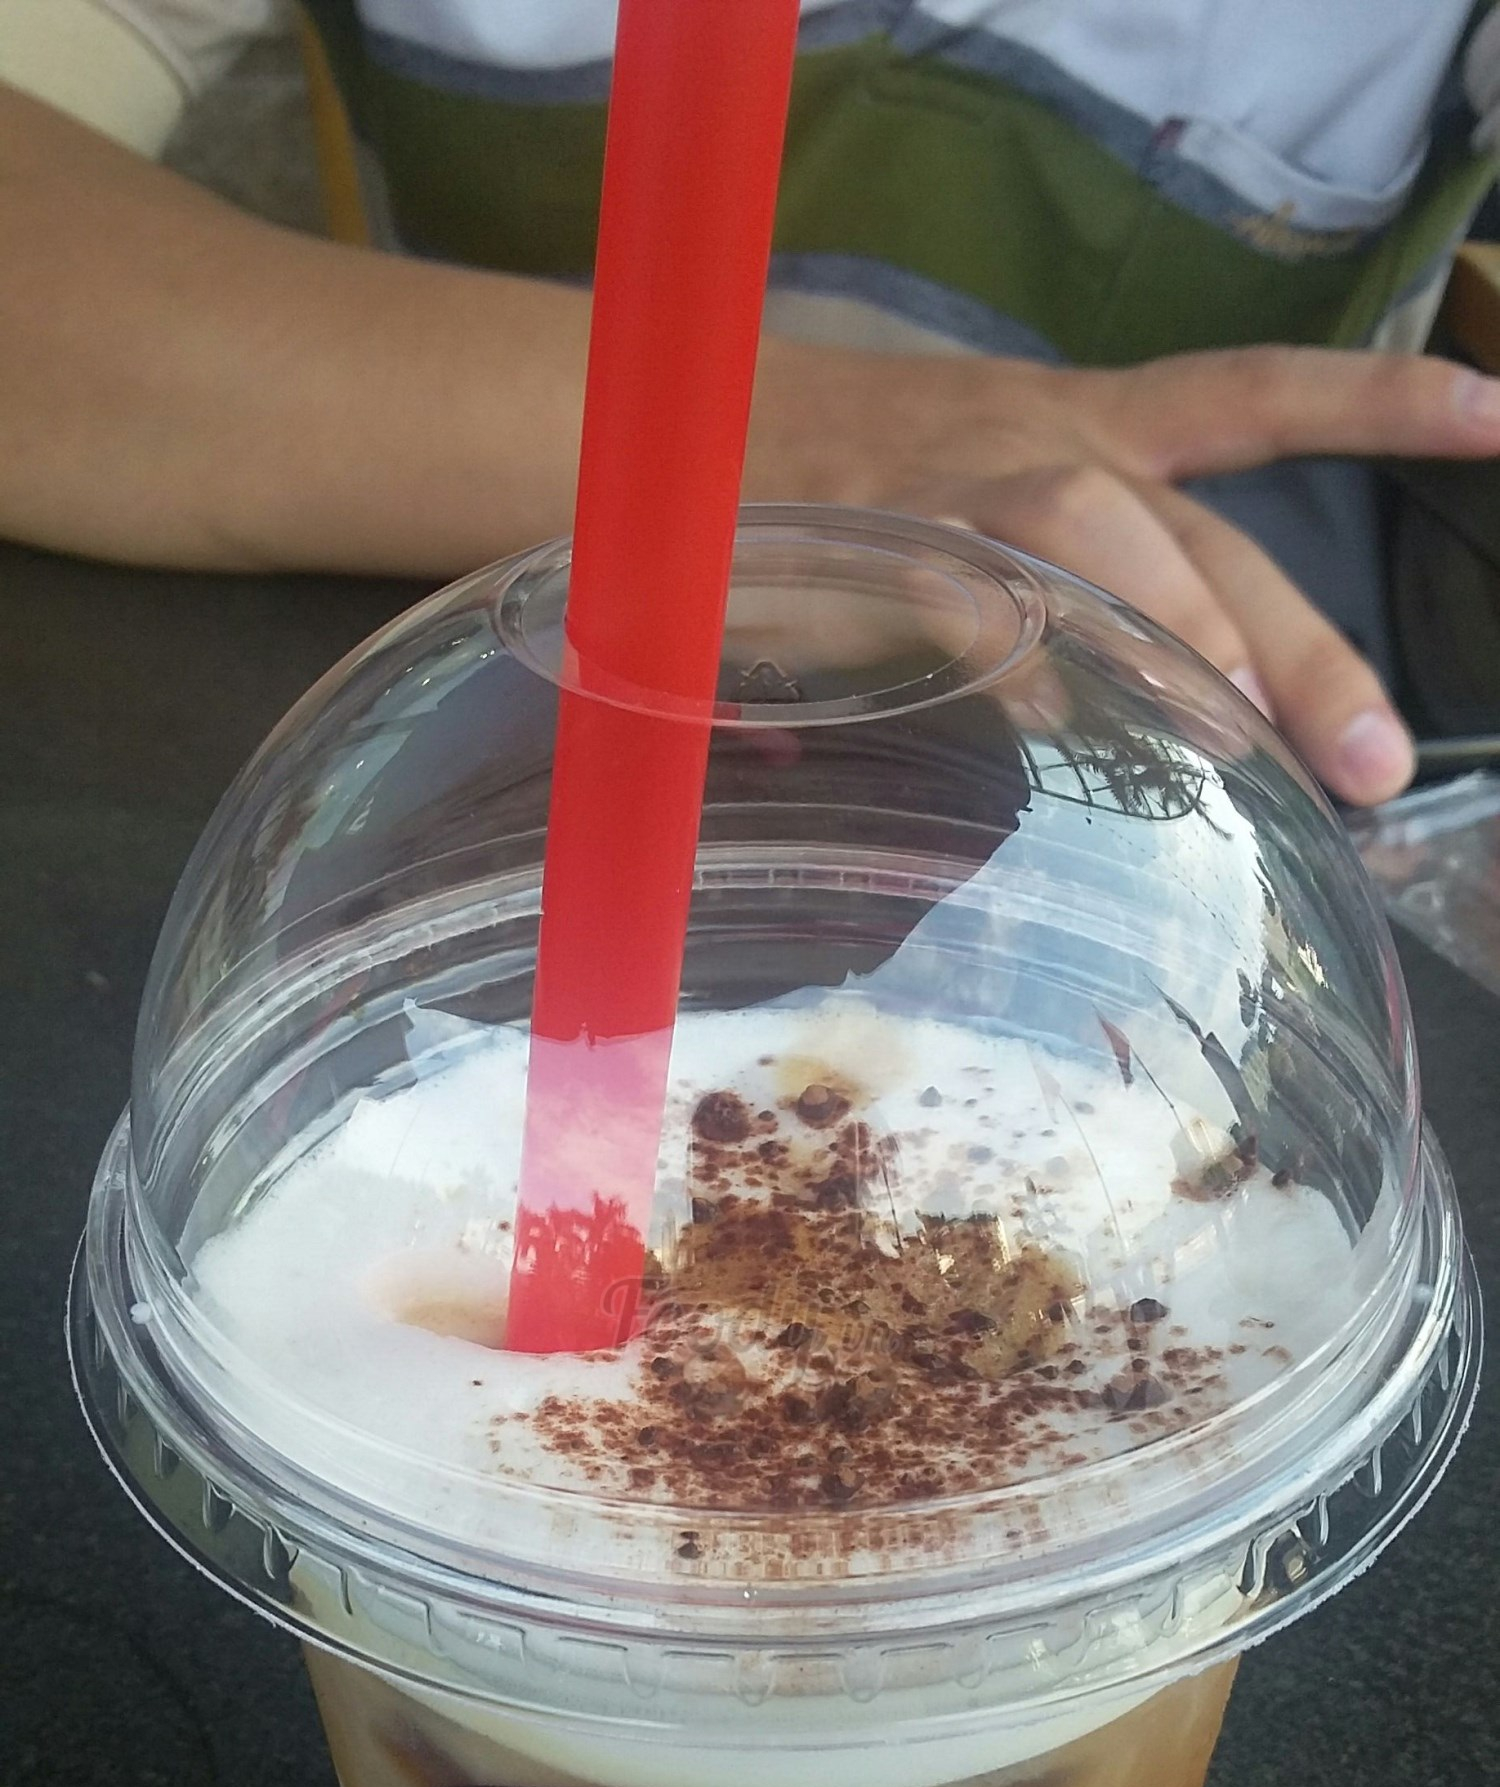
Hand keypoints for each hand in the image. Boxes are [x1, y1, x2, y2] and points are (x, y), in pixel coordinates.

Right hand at [748, 342, 1499, 802]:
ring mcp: (965, 487)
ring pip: (1105, 536)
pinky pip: (976, 604)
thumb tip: (1120, 718)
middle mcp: (1045, 440)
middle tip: (1375, 765)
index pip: (1252, 398)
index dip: (1377, 399)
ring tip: (1241, 746)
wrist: (664, 434)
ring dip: (1182, 642)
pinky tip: (1071, 723)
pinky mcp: (881, 547)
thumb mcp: (965, 519)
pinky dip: (1029, 663)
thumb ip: (1048, 613)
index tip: (1498, 417)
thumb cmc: (824, 494)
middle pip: (1206, 531)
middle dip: (1304, 648)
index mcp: (1080, 425)